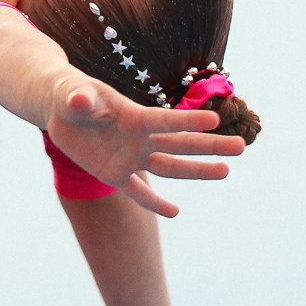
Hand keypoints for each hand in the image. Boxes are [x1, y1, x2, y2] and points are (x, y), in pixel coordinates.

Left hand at [47, 79, 243, 217]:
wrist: (63, 107)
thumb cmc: (72, 93)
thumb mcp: (71, 92)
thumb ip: (79, 97)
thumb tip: (81, 99)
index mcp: (133, 115)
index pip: (164, 120)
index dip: (187, 120)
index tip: (213, 119)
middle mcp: (138, 138)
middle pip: (179, 144)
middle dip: (209, 146)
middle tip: (242, 146)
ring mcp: (129, 157)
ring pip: (169, 167)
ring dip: (196, 170)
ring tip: (226, 172)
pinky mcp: (113, 173)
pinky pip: (136, 192)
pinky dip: (152, 203)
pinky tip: (174, 213)